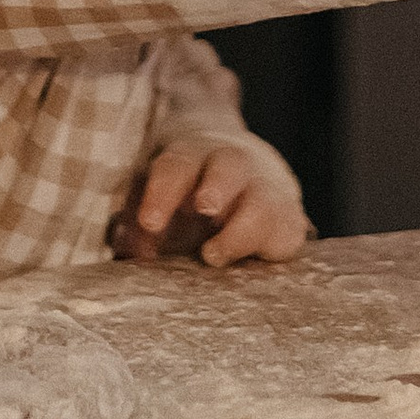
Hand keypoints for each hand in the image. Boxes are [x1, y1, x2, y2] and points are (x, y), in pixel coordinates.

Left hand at [111, 136, 310, 271]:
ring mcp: (266, 190)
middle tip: (204, 208)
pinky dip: (274, 247)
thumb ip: (139, 224)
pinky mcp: (287, 219)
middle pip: (230, 164)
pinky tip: (255, 263)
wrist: (235, 159)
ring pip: (265, 200)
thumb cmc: (184, 187)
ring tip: (213, 254)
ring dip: (241, 228)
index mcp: (194, 154)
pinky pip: (289, 232)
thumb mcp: (157, 193)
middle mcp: (234, 165)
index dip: (164, 190)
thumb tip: (129, 252)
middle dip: (218, 185)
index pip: (178, 164)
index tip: (150, 222)